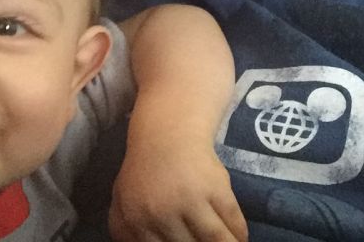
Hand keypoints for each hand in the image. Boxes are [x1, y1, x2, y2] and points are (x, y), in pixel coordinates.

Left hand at [108, 139, 246, 241]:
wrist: (168, 132)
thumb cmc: (146, 171)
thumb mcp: (124, 201)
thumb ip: (129, 233)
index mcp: (134, 220)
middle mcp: (160, 214)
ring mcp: (189, 199)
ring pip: (215, 241)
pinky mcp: (215, 187)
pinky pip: (232, 222)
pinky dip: (239, 234)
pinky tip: (239, 238)